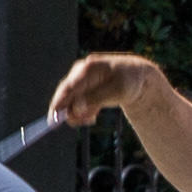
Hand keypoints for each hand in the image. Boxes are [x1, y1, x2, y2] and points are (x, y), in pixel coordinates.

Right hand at [49, 52, 167, 128]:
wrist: (137, 77)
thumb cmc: (129, 80)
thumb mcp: (118, 90)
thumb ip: (96, 98)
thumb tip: (76, 108)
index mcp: (88, 68)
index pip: (69, 86)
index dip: (59, 102)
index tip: (54, 118)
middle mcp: (79, 73)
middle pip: (64, 95)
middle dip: (69, 112)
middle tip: (82, 123)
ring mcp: (79, 81)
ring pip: (69, 102)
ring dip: (77, 115)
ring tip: (92, 119)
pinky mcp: (82, 90)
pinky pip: (75, 105)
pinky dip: (82, 114)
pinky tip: (93, 116)